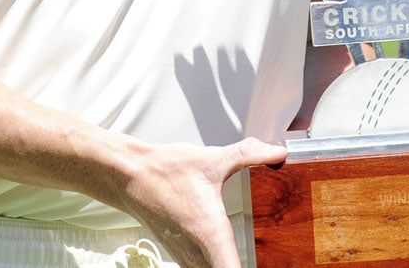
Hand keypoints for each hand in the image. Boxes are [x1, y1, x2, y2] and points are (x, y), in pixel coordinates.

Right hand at [108, 136, 287, 267]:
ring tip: (250, 258)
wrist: (130, 176)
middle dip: (243, 266)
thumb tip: (277, 152)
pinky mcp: (181, 256)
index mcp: (209, 232)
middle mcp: (196, 251)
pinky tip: (225, 254)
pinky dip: (217, 264)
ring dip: (229, 265)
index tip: (272, 265)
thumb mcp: (211, 159)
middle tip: (274, 258)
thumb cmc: (165, 171)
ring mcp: (186, 257)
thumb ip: (248, 155)